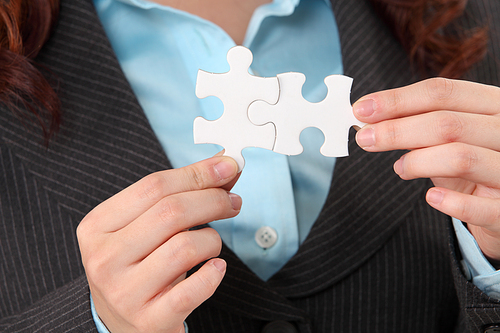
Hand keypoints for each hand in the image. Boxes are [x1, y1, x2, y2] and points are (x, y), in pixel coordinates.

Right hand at [77, 156, 240, 331]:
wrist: (121, 321)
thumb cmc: (138, 264)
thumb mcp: (146, 226)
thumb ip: (180, 194)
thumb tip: (224, 166)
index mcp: (98, 226)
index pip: (154, 186)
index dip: (197, 173)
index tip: (227, 166)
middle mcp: (104, 258)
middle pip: (171, 212)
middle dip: (213, 200)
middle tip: (233, 202)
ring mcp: (125, 292)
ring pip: (186, 247)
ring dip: (212, 239)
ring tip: (211, 244)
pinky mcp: (150, 319)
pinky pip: (195, 288)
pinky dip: (214, 273)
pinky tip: (215, 267)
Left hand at [353, 78, 499, 261]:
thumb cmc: (473, 165)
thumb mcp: (451, 138)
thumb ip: (418, 126)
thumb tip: (369, 118)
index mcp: (493, 105)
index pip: (443, 92)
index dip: (397, 99)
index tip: (361, 109)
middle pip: (447, 124)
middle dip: (396, 130)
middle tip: (365, 138)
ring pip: (460, 157)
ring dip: (417, 162)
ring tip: (400, 168)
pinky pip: (480, 207)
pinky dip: (450, 202)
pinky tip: (430, 198)